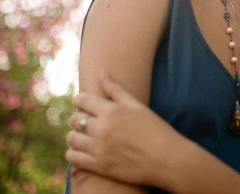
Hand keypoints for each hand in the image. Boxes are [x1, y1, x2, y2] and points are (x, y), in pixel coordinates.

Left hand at [66, 70, 175, 187]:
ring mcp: (100, 148)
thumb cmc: (155, 130)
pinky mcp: (99, 166)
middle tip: (87, 122)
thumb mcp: (137, 106)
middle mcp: (103, 128)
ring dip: (75, 136)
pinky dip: (74, 154)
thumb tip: (101, 72)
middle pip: (74, 119)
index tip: (84, 104)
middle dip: (78, 118)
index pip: (81, 100)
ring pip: (72, 139)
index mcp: (112, 111)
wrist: (168, 160)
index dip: (79, 100)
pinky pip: (73, 158)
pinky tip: (83, 152)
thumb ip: (116, 89)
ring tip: (85, 137)